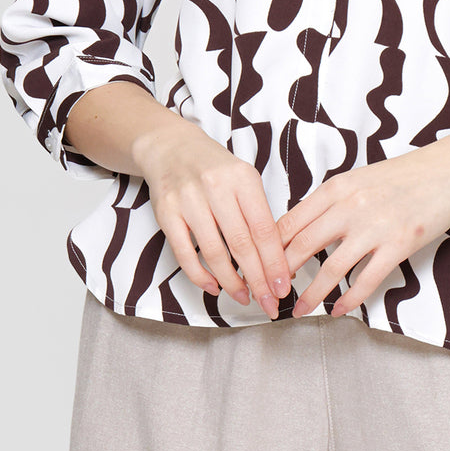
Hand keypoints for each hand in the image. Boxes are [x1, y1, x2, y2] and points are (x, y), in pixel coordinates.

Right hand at [134, 117, 293, 317]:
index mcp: (243, 178)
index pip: (263, 228)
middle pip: (241, 244)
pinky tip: (214, 287)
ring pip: (214, 252)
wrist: (172, 148)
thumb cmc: (215, 169)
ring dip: (231, 282)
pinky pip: (184, 254)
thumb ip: (258, 215)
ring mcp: (188, 199)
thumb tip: (277, 261)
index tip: (283, 287)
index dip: (275, 262)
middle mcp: (216, 186)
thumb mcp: (243, 180)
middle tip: (269, 303)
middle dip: (258, 279)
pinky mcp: (166, 213)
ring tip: (244, 298)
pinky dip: (200, 276)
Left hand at [276, 141, 449, 317]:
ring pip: (331, 268)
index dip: (270, 248)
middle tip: (270, 293)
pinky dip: (349, 300)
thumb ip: (332, 202)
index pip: (291, 221)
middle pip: (302, 245)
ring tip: (299, 310)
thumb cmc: (404, 175)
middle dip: (282, 274)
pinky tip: (339, 310)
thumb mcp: (360, 179)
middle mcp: (351, 206)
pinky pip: (366, 280)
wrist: (448, 170)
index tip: (260, 266)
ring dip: (311, 294)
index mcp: (337, 188)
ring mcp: (375, 227)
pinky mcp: (399, 245)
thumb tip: (302, 228)